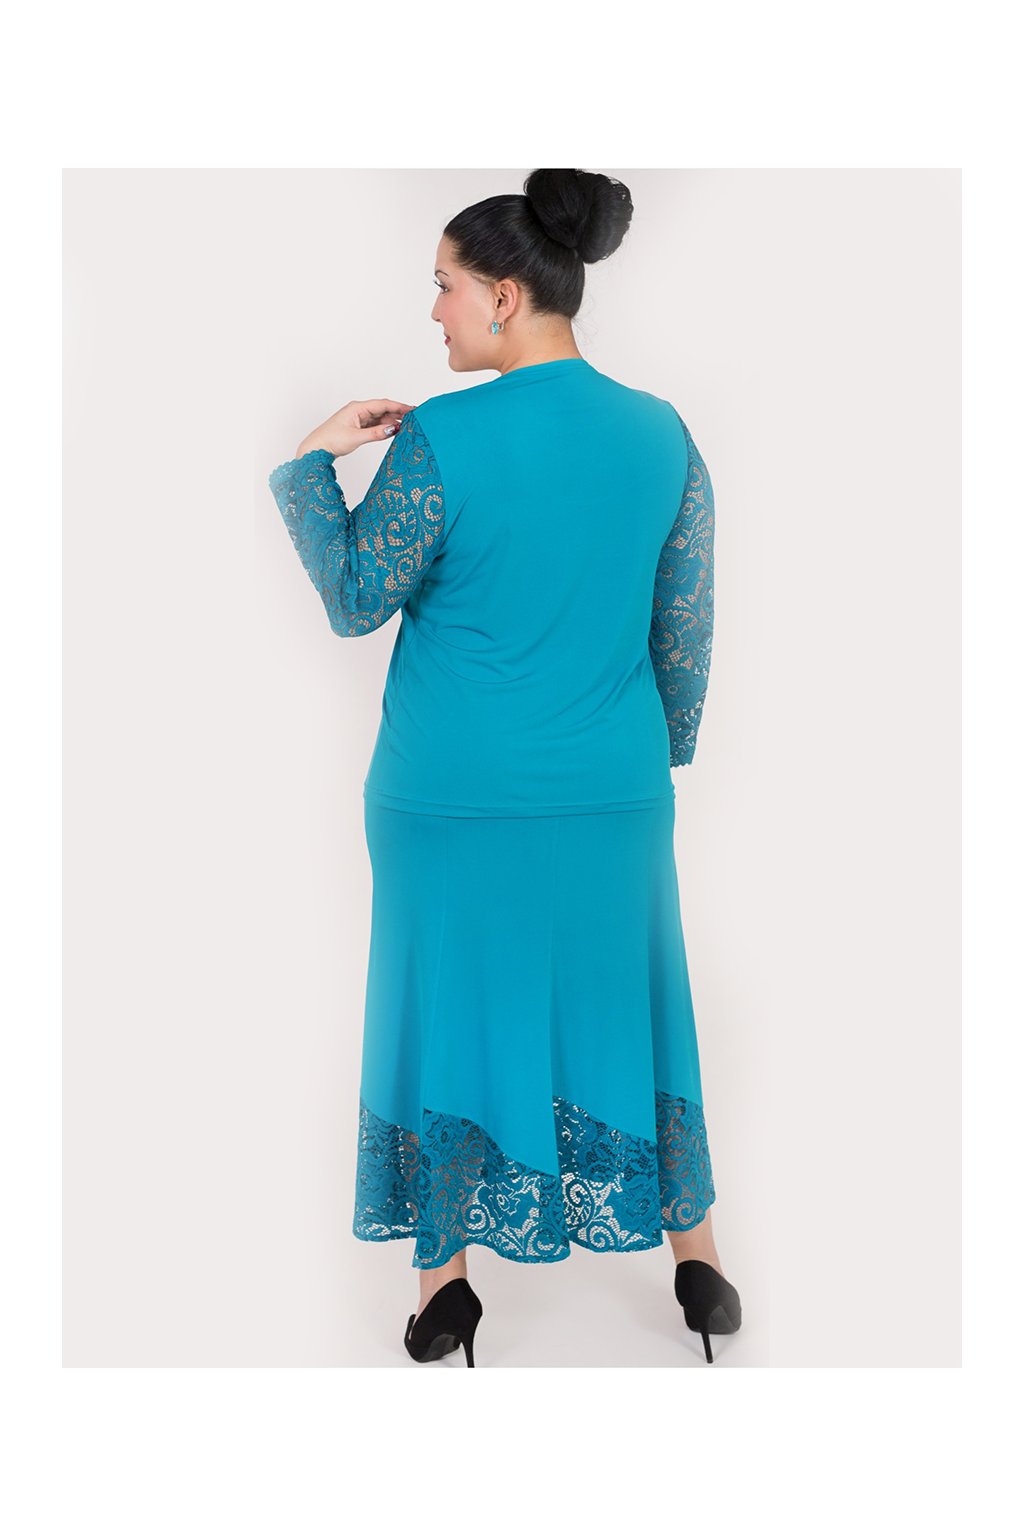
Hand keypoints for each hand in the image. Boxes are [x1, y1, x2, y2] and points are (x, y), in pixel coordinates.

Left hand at [295, 398, 413, 460]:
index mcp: (357, 408)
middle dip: (398, 412)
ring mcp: (359, 418)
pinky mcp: (358, 426)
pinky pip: (375, 424)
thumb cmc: (331, 440)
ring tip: (407, 425)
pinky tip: (394, 430)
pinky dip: (385, 427)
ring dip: (392, 421)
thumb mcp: (356, 437)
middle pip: (383, 409)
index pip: (383, 404)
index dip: (399, 406)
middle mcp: (359, 411)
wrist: (317, 449)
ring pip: (380, 417)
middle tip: (414, 417)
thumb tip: (393, 429)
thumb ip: (376, 433)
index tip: (412, 409)